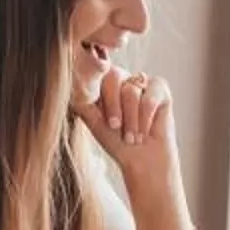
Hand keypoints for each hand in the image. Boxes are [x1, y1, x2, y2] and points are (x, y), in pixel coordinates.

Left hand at [71, 62, 178, 188]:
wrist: (141, 159)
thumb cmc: (116, 140)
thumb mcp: (93, 120)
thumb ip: (82, 100)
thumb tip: (69, 81)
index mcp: (102, 82)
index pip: (95, 70)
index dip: (94, 79)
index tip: (96, 97)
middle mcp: (122, 77)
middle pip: (113, 76)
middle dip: (113, 107)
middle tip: (115, 127)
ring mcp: (141, 80)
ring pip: (131, 90)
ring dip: (131, 120)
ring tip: (132, 136)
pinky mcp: (160, 87)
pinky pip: (149, 98)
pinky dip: (145, 119)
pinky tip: (145, 131)